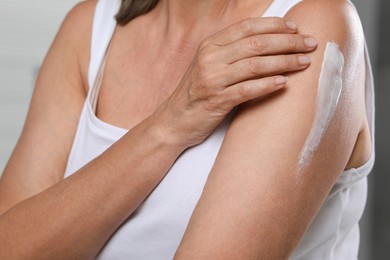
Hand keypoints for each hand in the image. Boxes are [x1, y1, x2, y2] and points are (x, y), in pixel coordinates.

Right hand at [155, 17, 316, 147]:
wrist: (174, 120)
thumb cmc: (197, 93)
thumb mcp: (209, 65)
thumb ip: (231, 52)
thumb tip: (267, 42)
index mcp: (210, 45)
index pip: (247, 27)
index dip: (275, 25)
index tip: (296, 28)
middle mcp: (211, 58)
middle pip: (256, 44)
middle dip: (288, 42)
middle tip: (310, 44)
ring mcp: (213, 79)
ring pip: (255, 65)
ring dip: (284, 62)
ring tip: (305, 62)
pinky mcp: (216, 101)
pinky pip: (247, 90)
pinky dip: (268, 85)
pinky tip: (285, 83)